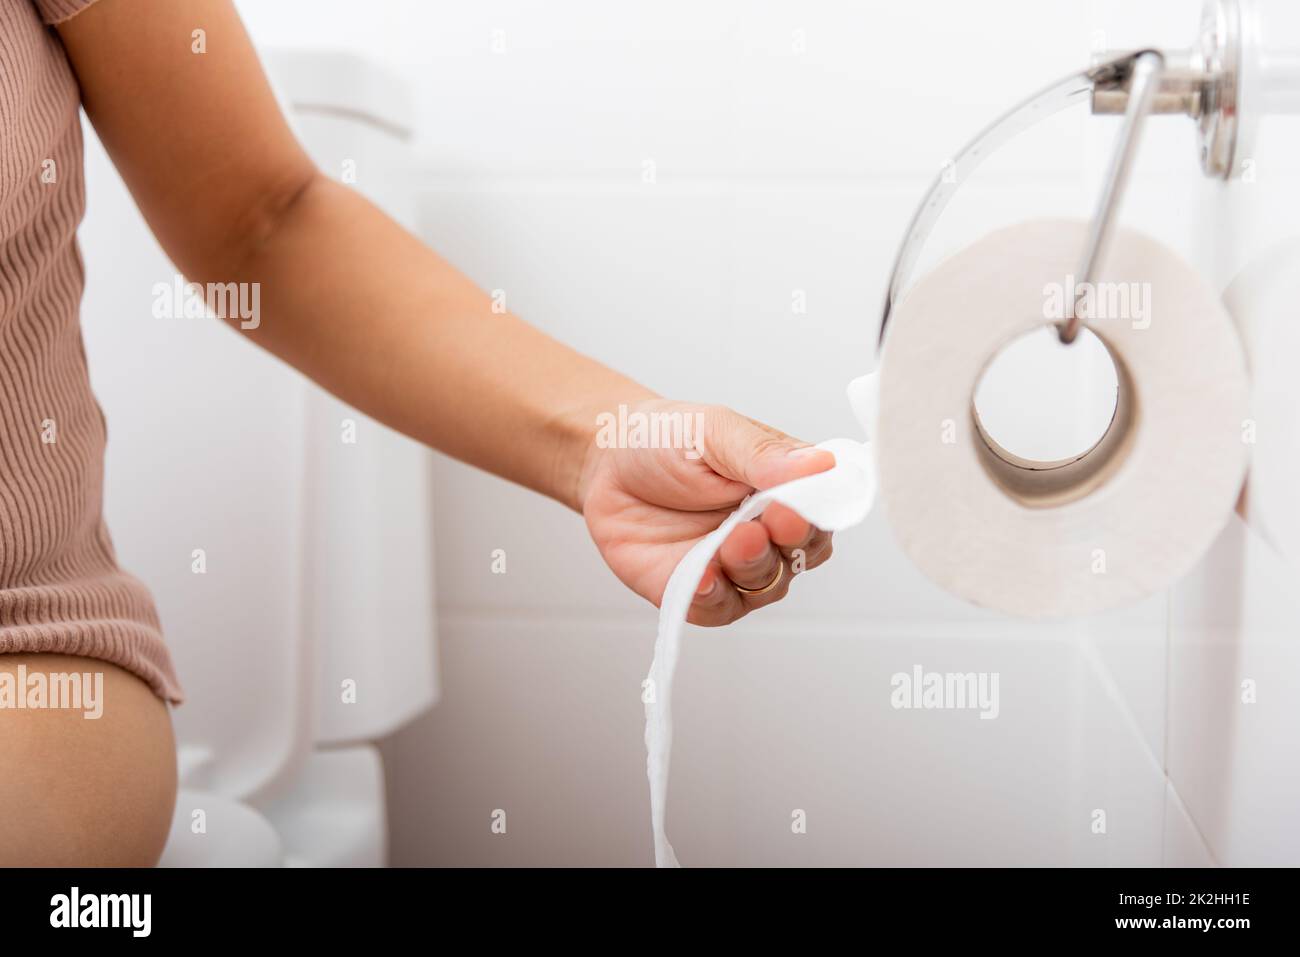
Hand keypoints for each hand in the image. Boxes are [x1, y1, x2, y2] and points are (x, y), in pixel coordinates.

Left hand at [577, 399, 835, 624]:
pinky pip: (718, 607)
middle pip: (801, 555)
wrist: (604, 460)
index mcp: (786, 486)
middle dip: (786, 542)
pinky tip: (702, 578)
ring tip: (731, 542)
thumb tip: (823, 464)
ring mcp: (735, 564)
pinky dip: (713, 597)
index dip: (816, 515)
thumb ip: (764, 454)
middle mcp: (769, 530)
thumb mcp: (715, 431)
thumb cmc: (666, 438)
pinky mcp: (698, 590)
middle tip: (762, 524)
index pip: (824, 510)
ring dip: (752, 567)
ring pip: (766, 584)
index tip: (795, 507)